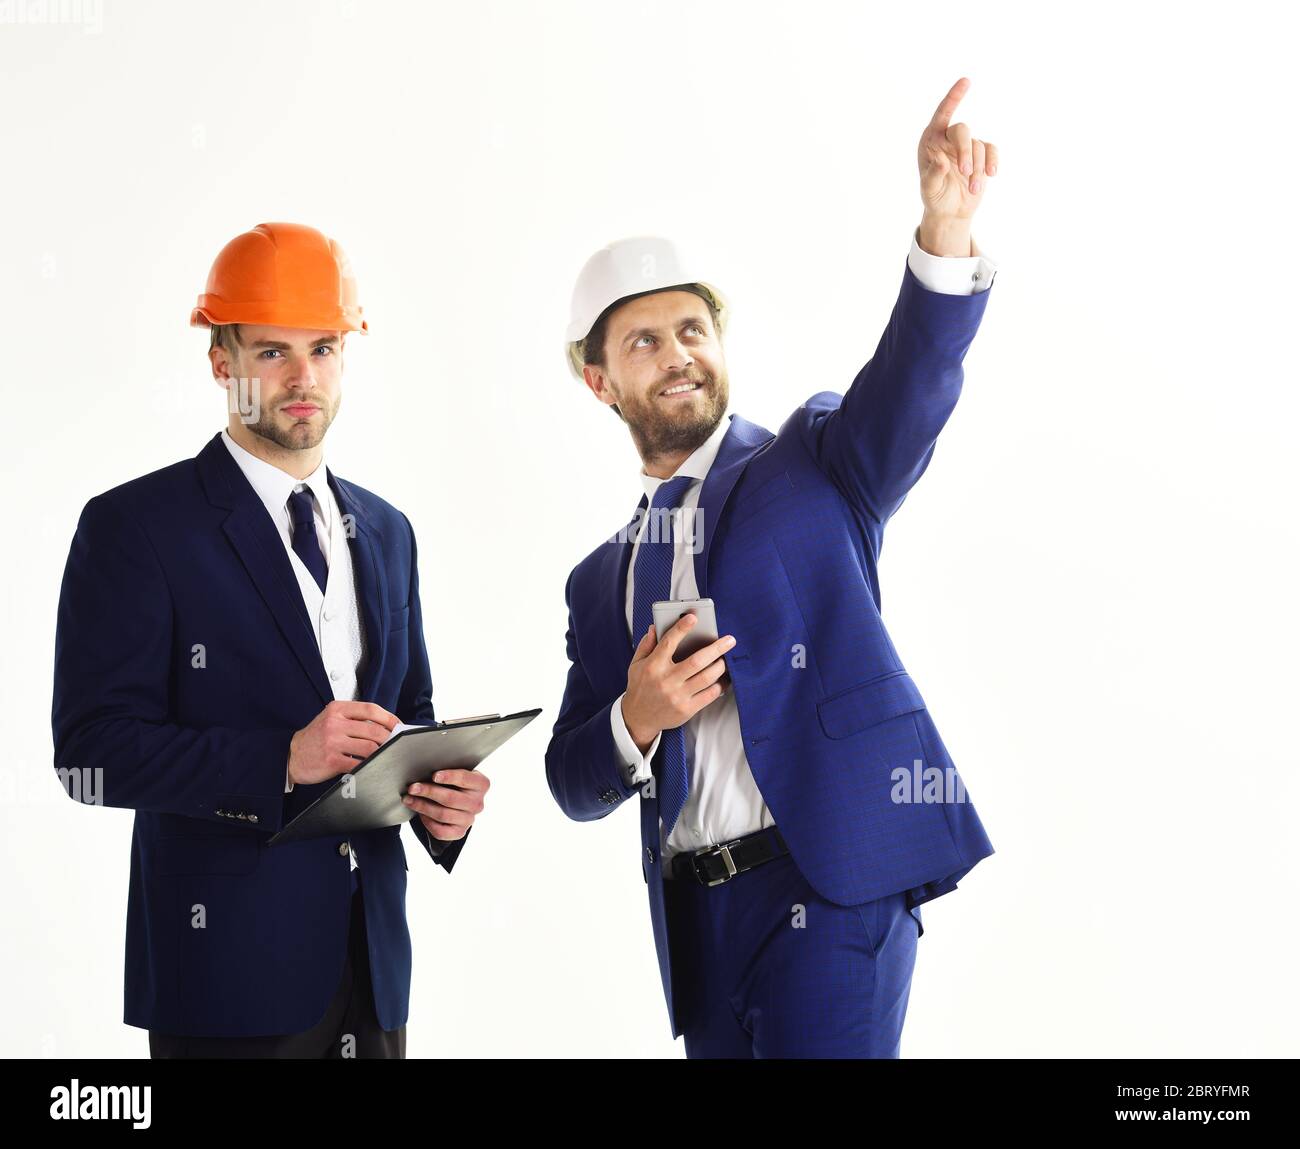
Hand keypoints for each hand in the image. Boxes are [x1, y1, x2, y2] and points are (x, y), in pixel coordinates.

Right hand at [288, 700, 397, 785]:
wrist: (291, 755)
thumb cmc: (316, 737)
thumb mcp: (332, 719)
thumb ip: (354, 719)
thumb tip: (385, 726)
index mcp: (337, 709)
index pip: (371, 709)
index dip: (389, 718)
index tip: (398, 726)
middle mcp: (334, 723)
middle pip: (374, 730)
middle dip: (389, 739)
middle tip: (394, 744)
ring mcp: (333, 741)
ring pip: (370, 747)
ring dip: (381, 753)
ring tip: (384, 755)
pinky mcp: (332, 760)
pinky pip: (359, 763)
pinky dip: (369, 765)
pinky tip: (371, 765)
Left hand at [404, 768, 488, 841]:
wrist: (456, 802)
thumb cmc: (454, 783)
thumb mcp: (456, 774)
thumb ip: (447, 772)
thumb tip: (423, 772)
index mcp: (481, 784)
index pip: (465, 779)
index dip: (449, 777)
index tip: (434, 775)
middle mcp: (478, 803)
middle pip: (451, 798)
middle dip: (428, 792)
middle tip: (412, 788)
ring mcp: (470, 820)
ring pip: (443, 814)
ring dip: (422, 806)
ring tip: (409, 799)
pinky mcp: (459, 832)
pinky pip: (441, 831)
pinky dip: (427, 822)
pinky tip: (420, 814)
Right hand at [622, 613, 734, 752]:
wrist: (638, 718)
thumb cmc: (640, 687)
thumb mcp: (636, 664)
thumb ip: (646, 645)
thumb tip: (655, 627)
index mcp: (653, 666)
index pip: (669, 643)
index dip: (682, 628)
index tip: (694, 618)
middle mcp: (666, 680)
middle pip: (697, 661)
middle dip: (716, 648)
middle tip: (729, 640)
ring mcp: (678, 696)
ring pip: (707, 677)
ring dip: (720, 666)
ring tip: (726, 659)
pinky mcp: (686, 709)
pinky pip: (709, 695)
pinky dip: (719, 685)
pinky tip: (723, 678)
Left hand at [917, 77, 997, 222]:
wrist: (950, 211)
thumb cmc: (935, 198)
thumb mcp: (929, 190)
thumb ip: (933, 175)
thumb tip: (942, 162)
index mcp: (931, 141)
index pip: (942, 114)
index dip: (954, 97)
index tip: (966, 81)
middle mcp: (948, 139)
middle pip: (962, 131)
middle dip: (966, 151)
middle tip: (965, 173)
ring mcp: (966, 146)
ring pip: (978, 147)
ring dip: (978, 169)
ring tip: (973, 189)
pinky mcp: (982, 155)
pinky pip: (991, 151)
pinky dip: (993, 162)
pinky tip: (992, 174)